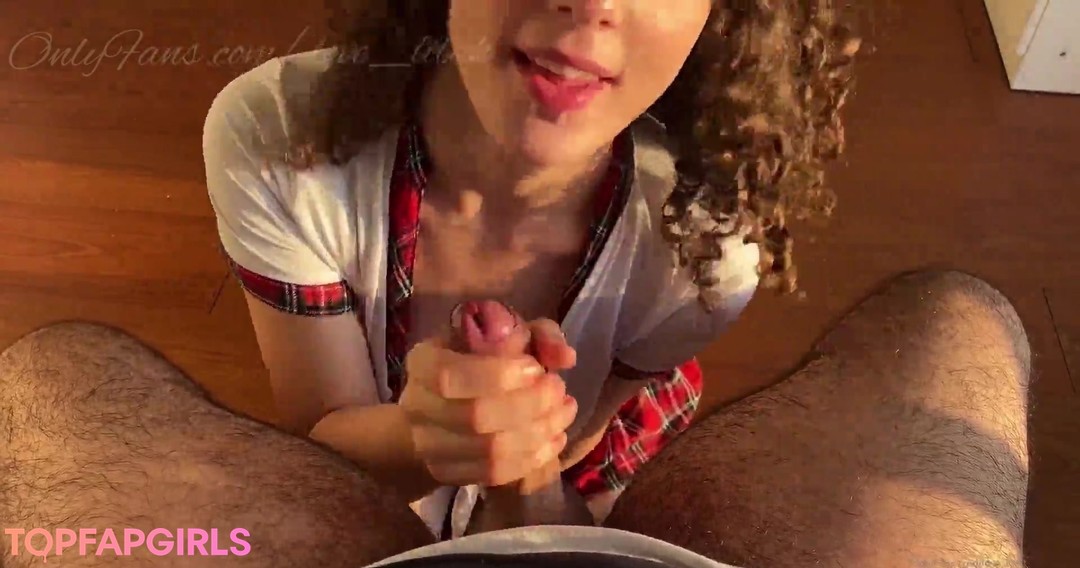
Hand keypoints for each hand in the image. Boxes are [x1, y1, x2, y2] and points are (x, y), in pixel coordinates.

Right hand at [400, 303, 577, 486]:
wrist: (442, 407)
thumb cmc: (480, 361)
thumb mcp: (508, 333)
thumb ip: (539, 335)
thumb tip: (565, 356)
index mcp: (423, 364)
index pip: (451, 376)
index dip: (499, 375)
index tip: (536, 369)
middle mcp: (418, 407)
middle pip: (476, 417)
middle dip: (530, 405)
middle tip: (559, 391)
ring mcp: (430, 447)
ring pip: (490, 451)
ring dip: (539, 432)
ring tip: (564, 413)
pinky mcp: (448, 474)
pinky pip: (495, 474)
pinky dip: (533, 457)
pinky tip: (554, 438)